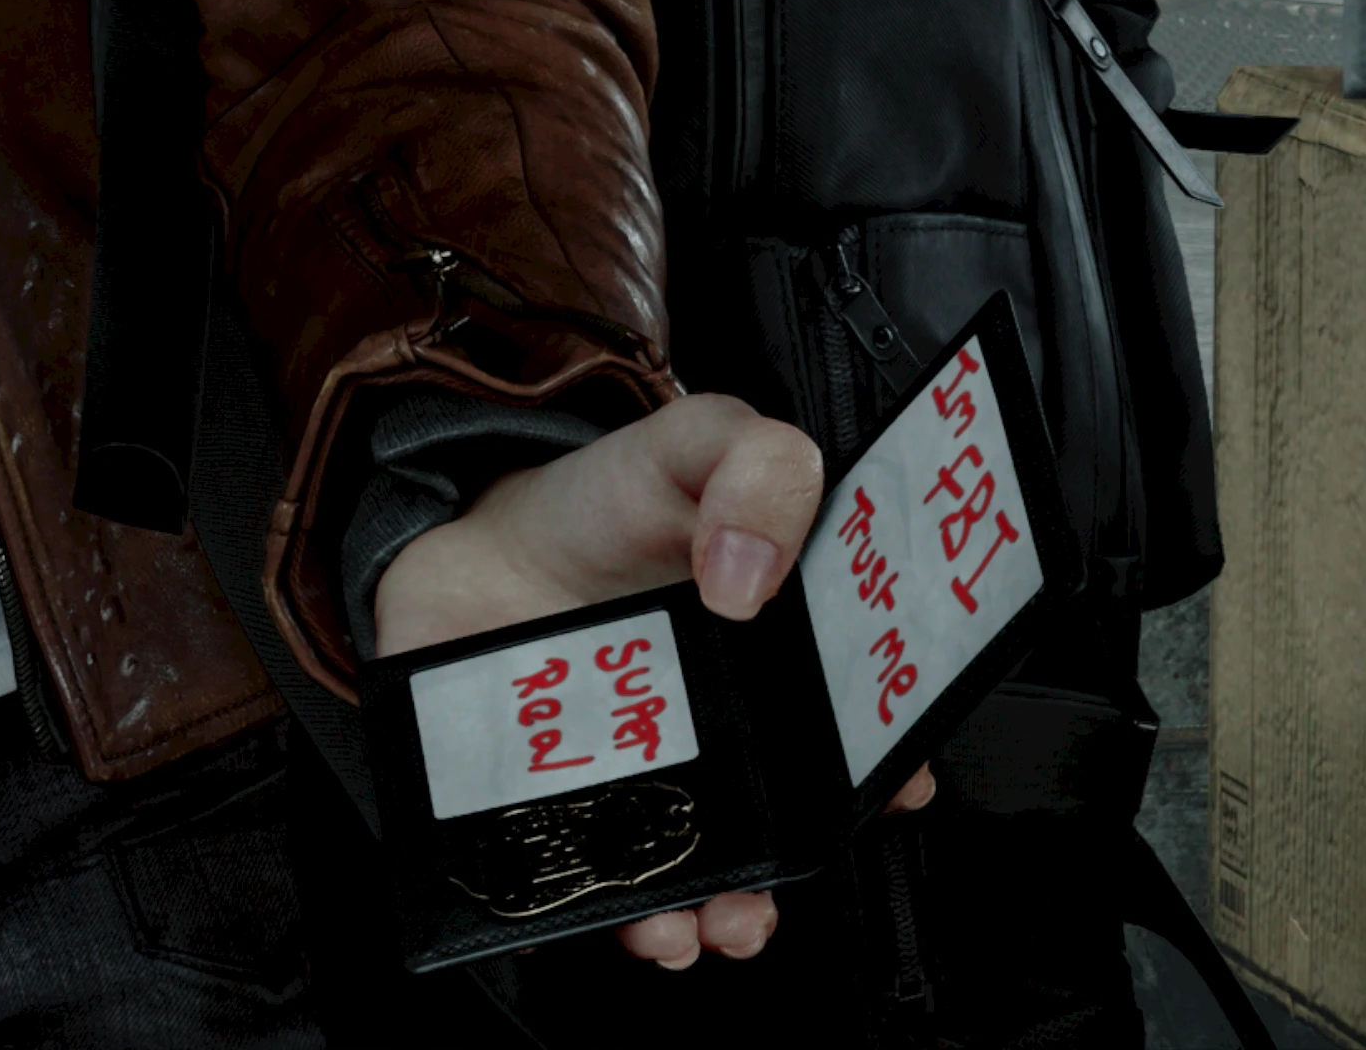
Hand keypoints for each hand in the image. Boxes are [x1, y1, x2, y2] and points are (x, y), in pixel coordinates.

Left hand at [374, 394, 936, 969]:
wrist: (471, 542)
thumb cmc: (602, 500)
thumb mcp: (698, 440)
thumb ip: (759, 471)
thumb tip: (749, 574)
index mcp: (789, 648)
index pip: (865, 718)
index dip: (890, 758)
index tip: (894, 785)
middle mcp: (739, 729)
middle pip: (794, 817)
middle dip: (800, 868)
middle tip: (781, 876)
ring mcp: (659, 776)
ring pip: (711, 871)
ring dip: (725, 916)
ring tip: (707, 924)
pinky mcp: (580, 808)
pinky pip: (610, 880)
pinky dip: (624, 916)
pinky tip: (635, 917)